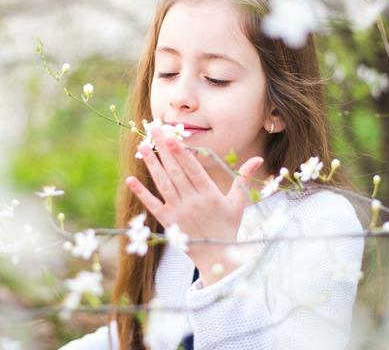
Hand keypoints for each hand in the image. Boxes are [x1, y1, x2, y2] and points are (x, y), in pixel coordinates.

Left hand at [125, 126, 263, 285]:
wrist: (217, 257)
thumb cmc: (229, 227)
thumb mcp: (239, 202)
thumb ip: (243, 178)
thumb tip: (258, 159)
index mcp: (210, 194)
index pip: (193, 169)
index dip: (181, 153)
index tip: (172, 137)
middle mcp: (193, 201)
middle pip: (175, 171)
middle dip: (164, 149)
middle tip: (154, 131)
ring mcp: (179, 212)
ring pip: (163, 184)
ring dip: (152, 165)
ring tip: (142, 147)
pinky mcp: (168, 222)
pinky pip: (153, 205)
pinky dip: (141, 193)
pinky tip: (130, 180)